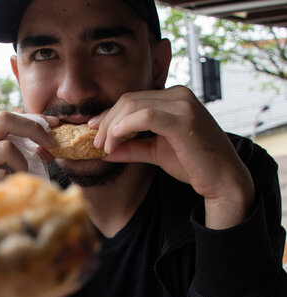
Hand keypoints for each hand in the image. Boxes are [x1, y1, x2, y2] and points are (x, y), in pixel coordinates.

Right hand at [0, 111, 57, 183]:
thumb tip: (51, 127)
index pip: (5, 117)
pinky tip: (1, 191)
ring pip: (6, 148)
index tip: (54, 128)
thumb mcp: (2, 163)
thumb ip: (20, 145)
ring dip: (21, 165)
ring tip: (14, 179)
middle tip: (50, 145)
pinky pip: (1, 174)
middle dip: (32, 130)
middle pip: (3, 120)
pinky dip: (9, 183)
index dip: (33, 121)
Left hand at [89, 86, 254, 228]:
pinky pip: (144, 116)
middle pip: (128, 100)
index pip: (132, 100)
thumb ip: (131, 147)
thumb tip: (104, 150)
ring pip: (132, 106)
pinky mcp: (183, 120)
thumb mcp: (155, 152)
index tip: (93, 131)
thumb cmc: (193, 164)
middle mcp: (179, 95)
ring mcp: (183, 105)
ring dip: (112, 127)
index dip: (109, 115)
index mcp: (174, 98)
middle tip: (96, 144)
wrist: (223, 180)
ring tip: (104, 147)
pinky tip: (115, 143)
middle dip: (106, 122)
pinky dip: (124, 128)